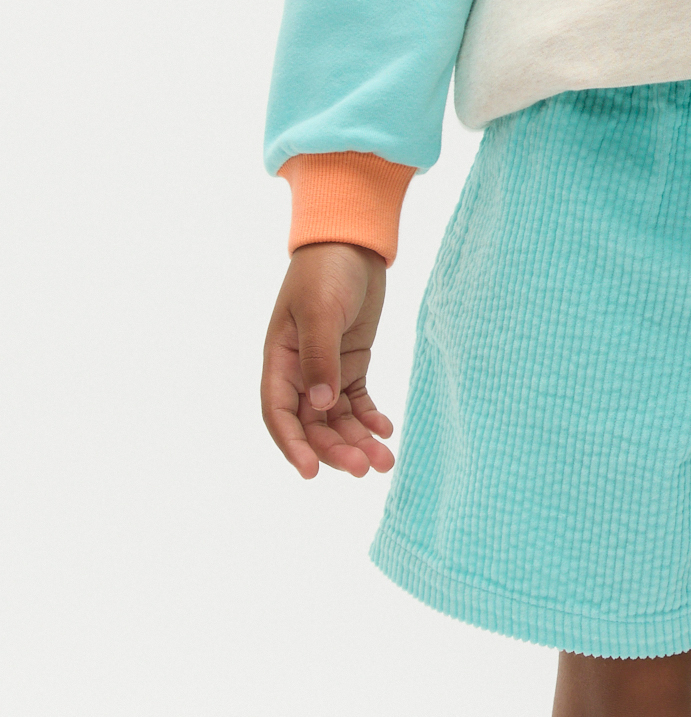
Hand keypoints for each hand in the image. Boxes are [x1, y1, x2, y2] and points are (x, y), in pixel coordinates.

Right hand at [261, 243, 395, 480]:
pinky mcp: (351, 363)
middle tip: (366, 468)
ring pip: (337, 419)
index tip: (312, 472)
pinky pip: (357, 402)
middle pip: (312, 424)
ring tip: (385, 460)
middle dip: (336, 449)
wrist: (352, 244)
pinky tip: (386, 430)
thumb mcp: (320, 312)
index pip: (279, 414)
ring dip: (357, 441)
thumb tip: (320, 404)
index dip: (292, 446)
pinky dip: (369, 419)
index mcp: (279, 360)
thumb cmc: (326, 272)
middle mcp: (298, 372)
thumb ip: (319, 358)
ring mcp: (326, 369)